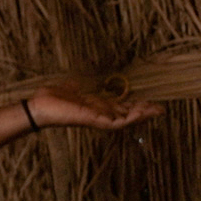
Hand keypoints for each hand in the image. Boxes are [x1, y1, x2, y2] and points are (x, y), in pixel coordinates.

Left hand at [26, 84, 161, 130]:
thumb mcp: (71, 88)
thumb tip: (83, 77)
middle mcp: (99, 114)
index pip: (121, 108)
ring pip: (125, 120)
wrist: (39, 106)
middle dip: (144, 112)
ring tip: (157, 111)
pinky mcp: (94, 121)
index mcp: (96, 106)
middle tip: (161, 109)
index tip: (150, 102)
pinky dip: (130, 119)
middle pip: (127, 115)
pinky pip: (116, 123)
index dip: (136, 106)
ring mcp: (97, 119)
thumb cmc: (52, 98)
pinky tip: (142, 113)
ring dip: (141, 116)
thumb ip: (80, 85)